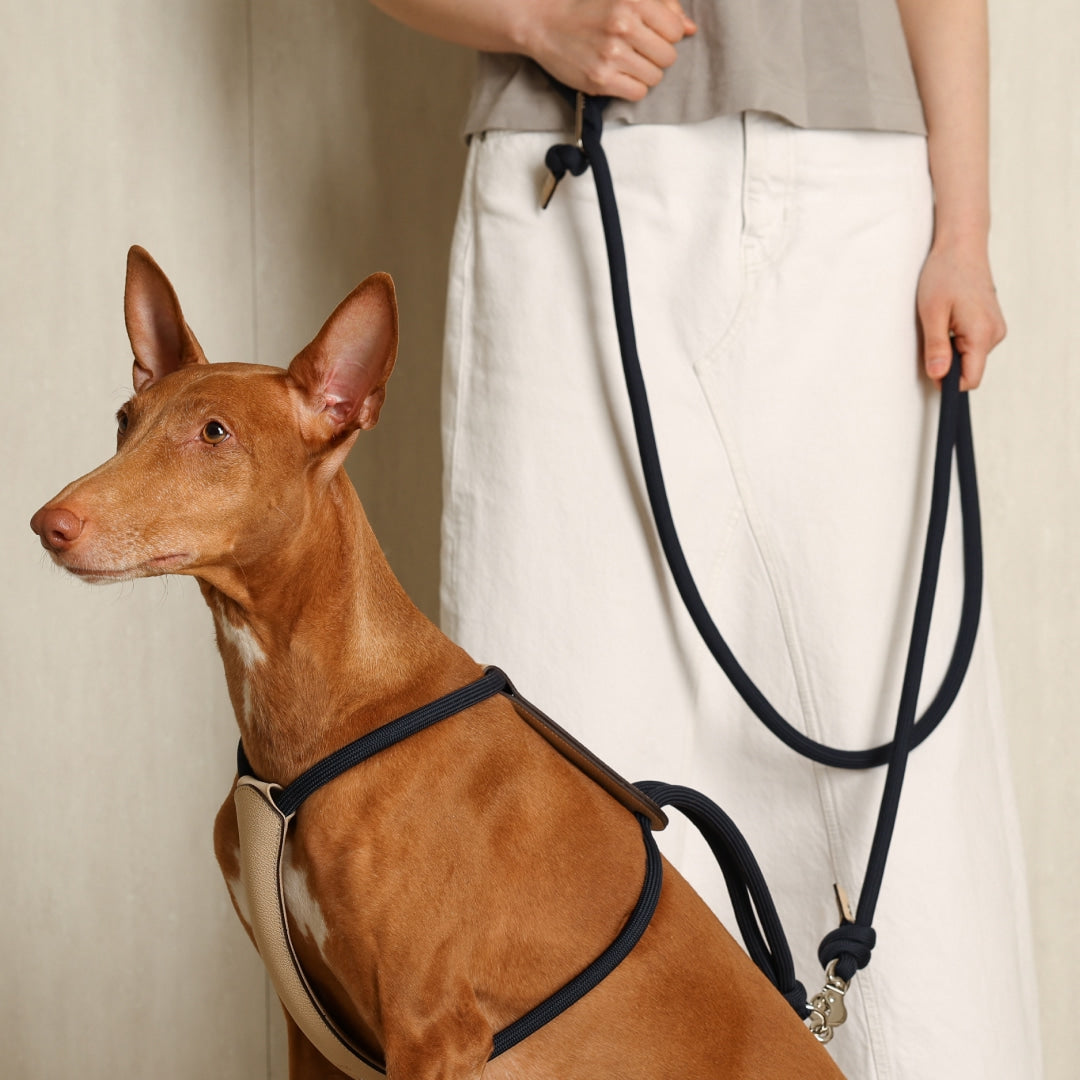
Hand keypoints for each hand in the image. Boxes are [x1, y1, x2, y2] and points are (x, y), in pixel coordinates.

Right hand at [520, 0, 695, 100]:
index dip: (666, 35)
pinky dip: (632, 87)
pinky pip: (638, 93)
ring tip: (625, 62)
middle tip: (635, 50)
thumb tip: (689, 28)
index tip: (648, 34)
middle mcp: (623, 26)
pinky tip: (618, 75)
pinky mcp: (600, 79)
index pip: (676, 30)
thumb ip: (661, 7)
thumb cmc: (587, 7)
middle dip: (655, 55)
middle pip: (668, 56)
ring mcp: (611, 55)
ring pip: (655, 77)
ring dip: (644, 73)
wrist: (543, 23)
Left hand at [916, 236, 1005, 390]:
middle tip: (931, 337)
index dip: (948, 384)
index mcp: (982, 334)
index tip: (930, 373)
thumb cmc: (944, 274)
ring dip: (951, 349)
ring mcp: (995, 328)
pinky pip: (973, 344)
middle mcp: (995, 334)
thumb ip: (937, 347)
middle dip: (947, 363)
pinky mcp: (990, 322)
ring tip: (940, 322)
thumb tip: (938, 377)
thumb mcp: (932, 313)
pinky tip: (949, 319)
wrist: (961, 246)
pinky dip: (958, 339)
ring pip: (970, 357)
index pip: (970, 380)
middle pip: (969, 370)